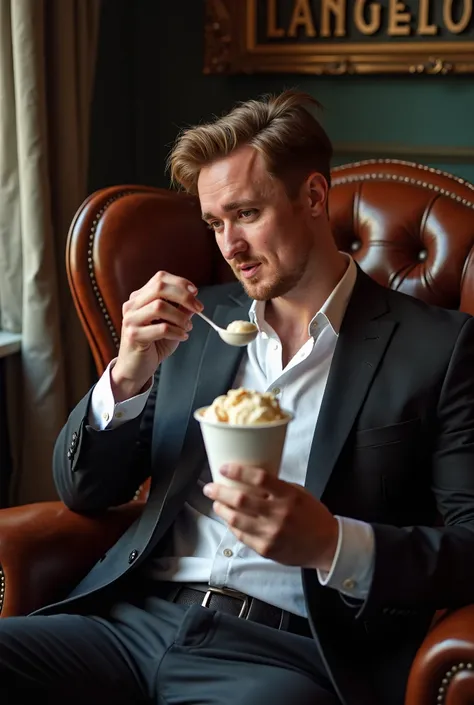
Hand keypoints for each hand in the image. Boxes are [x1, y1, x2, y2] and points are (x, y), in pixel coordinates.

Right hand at [111, 270, 202, 400]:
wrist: (136, 369)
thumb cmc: (153, 345)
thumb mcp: (171, 324)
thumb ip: (180, 310)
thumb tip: (194, 298)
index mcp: (139, 298)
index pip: (160, 278)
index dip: (180, 282)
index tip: (195, 293)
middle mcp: (132, 306)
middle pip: (160, 288)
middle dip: (184, 296)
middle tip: (198, 308)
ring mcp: (130, 320)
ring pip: (159, 306)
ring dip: (180, 317)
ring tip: (188, 327)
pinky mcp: (133, 336)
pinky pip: (161, 328)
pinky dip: (177, 331)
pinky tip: (182, 337)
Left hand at [203, 464, 338, 570]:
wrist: (326, 545)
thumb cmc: (312, 515)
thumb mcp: (298, 493)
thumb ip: (276, 487)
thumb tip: (249, 479)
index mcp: (289, 495)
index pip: (260, 478)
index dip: (238, 472)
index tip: (224, 468)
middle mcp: (279, 514)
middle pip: (241, 500)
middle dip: (220, 492)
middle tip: (210, 487)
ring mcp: (271, 533)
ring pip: (236, 519)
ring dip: (221, 510)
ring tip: (216, 503)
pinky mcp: (266, 549)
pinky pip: (241, 536)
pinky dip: (232, 526)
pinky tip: (229, 519)